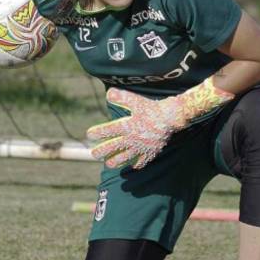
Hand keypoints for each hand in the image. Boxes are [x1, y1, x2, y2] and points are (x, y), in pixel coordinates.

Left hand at [86, 77, 234, 169]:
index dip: (97, 132)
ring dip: (116, 161)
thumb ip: (121, 97)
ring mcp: (140, 147)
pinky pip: (142, 160)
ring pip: (125, 157)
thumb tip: (108, 93)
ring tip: (108, 164)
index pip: (108, 130)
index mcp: (126, 126)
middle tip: (94, 154)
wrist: (170, 118)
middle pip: (113, 147)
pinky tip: (133, 166)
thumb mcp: (135, 100)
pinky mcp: (150, 151)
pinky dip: (137, 164)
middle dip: (102, 151)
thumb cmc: (152, 108)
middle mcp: (131, 138)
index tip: (89, 134)